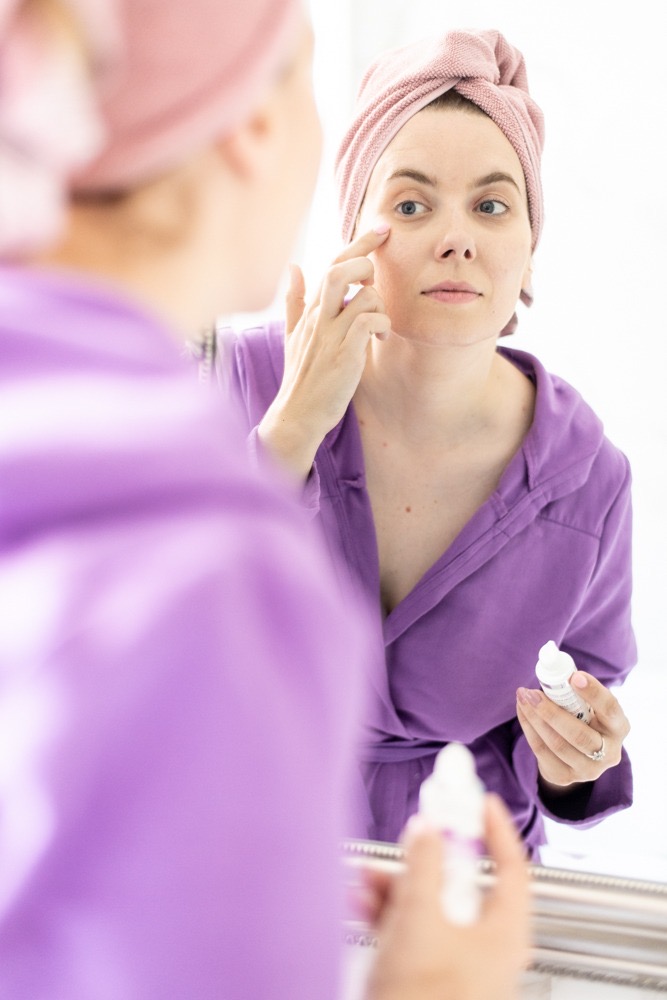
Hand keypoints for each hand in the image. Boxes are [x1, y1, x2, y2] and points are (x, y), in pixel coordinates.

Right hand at [258, 226, 391, 477]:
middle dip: (366, 259)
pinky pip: (367, 321)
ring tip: (380, 322)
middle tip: (380, 274)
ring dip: (379, 301)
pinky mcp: (343, 355)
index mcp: (309, 311)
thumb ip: (294, 301)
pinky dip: (381, 321)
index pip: (331, 265)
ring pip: (360, 294)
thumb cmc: (300, 376)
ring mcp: (329, 336)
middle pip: (340, 270)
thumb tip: (293, 266)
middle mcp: (317, 319)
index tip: (382, 230)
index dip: (358, 243)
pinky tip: (380, 336)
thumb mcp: (292, 335)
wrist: (297, 414)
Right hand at [363, 794, 529, 999]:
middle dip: (427, 859)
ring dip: (400, 887)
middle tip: (413, 834)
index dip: (496, 829)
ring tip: (369, 877)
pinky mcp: (430, 979)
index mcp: (504, 933)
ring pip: (432, 909)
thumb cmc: (426, 998)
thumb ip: (424, 864)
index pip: (511, 866)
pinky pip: (414, 933)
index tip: (481, 801)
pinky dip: (391, 915)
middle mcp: (487, 949)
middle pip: (462, 885)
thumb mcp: (421, 916)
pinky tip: (366, 903)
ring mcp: (458, 966)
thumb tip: (428, 830)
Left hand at [516, 672, 629, 787]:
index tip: (573, 676)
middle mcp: (609, 753)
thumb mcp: (590, 707)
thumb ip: (577, 691)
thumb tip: (552, 665)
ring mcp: (588, 770)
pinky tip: (522, 711)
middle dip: (551, 712)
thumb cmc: (584, 718)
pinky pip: (541, 752)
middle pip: (579, 734)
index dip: (593, 692)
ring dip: (534, 718)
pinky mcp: (565, 777)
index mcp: (619, 727)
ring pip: (556, 744)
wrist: (577, 755)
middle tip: (531, 692)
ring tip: (523, 696)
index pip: (610, 709)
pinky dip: (528, 728)